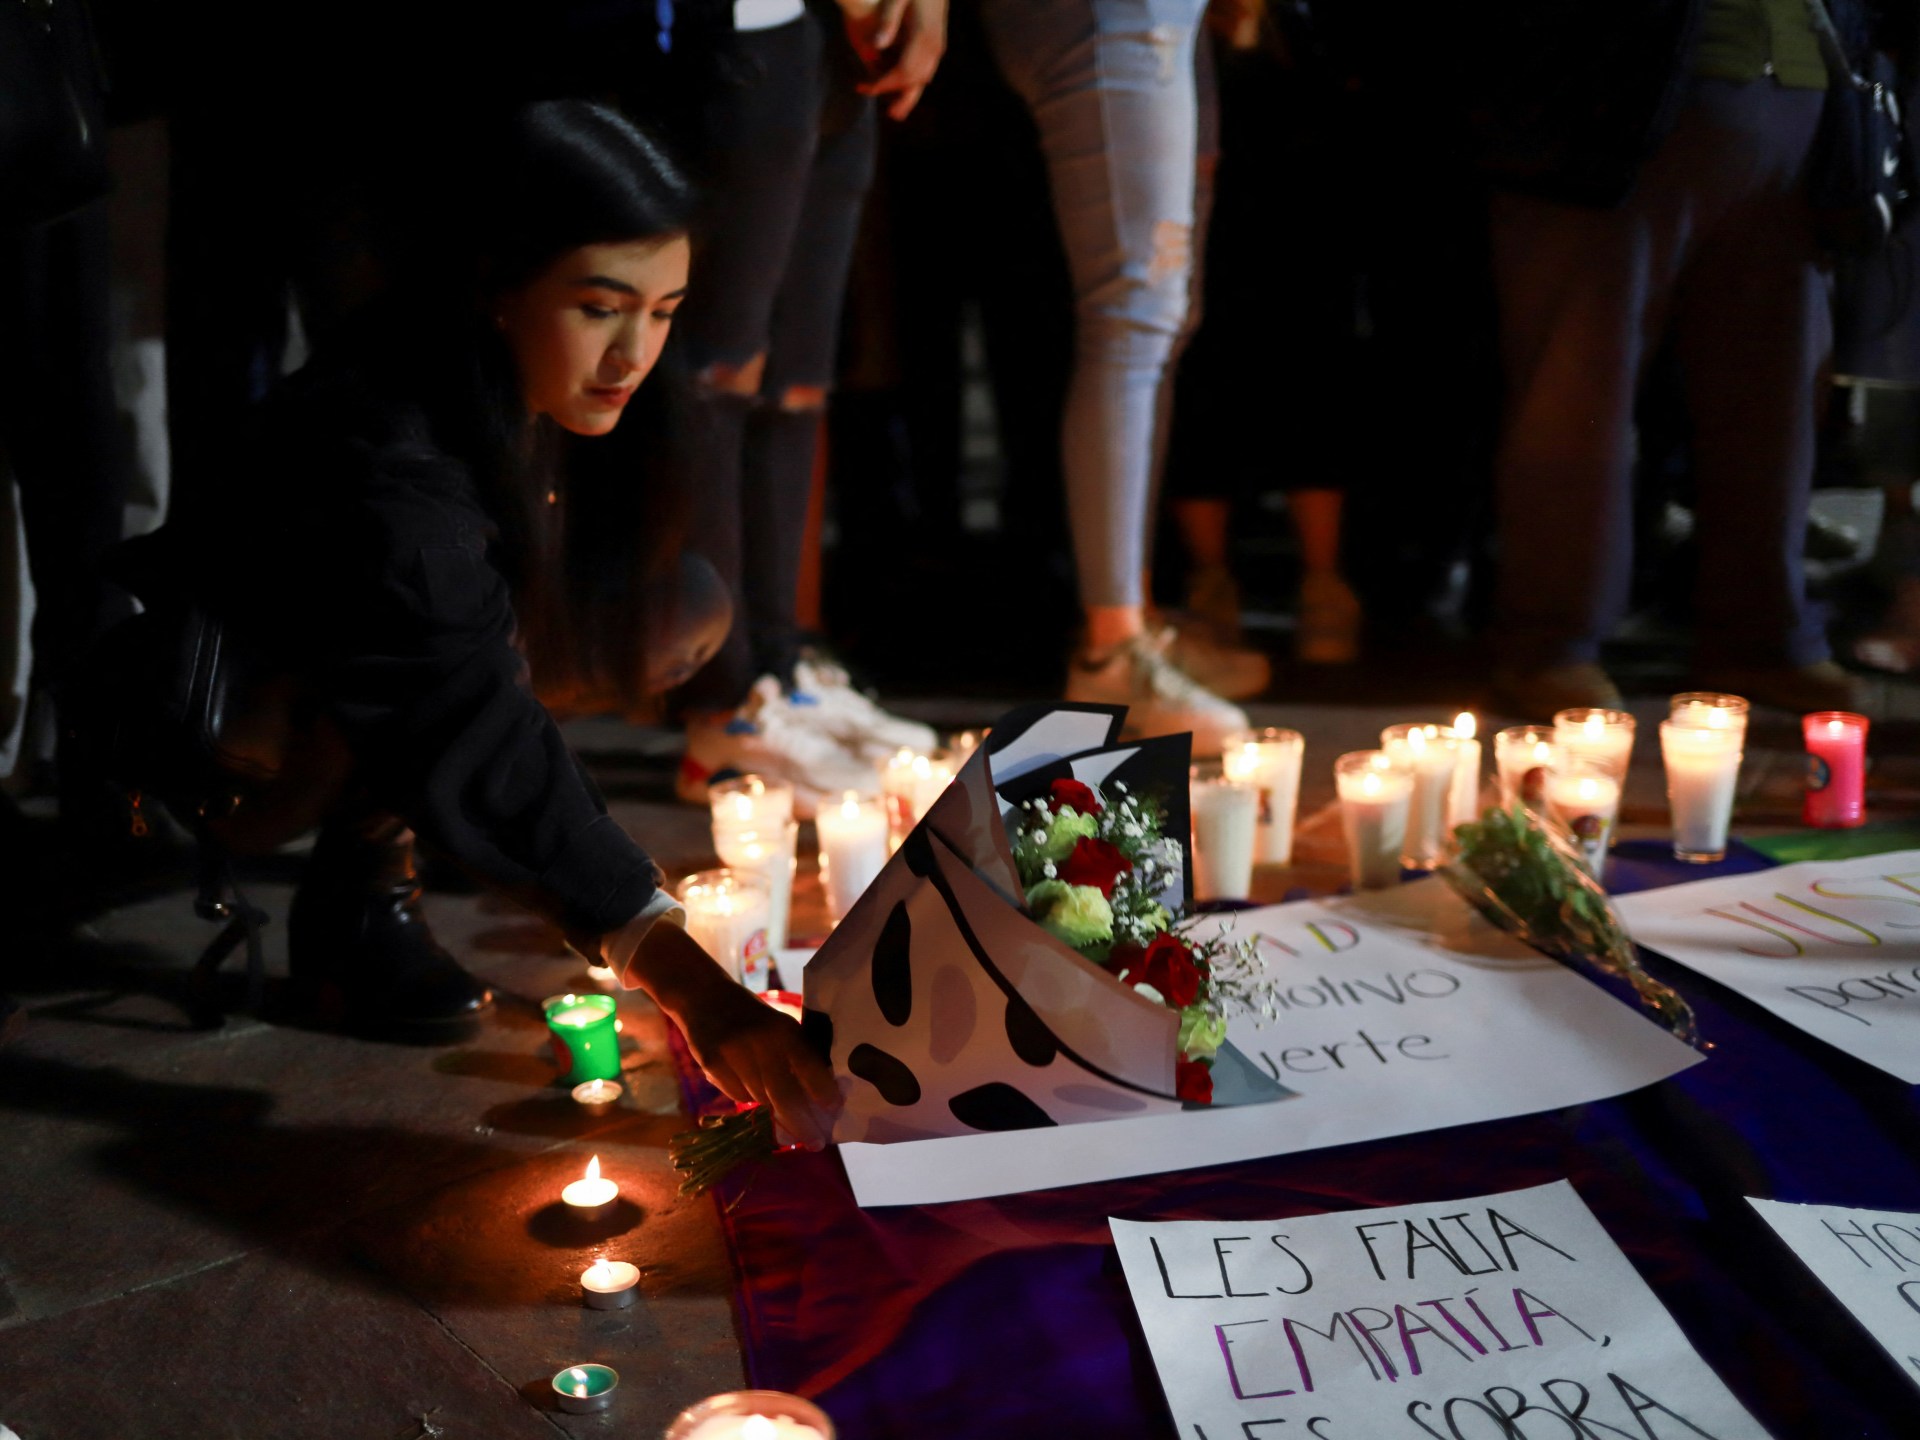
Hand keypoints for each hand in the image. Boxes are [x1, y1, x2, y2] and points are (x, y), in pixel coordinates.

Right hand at [632, 923, 839, 1148]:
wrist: (702, 994)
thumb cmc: (751, 1015)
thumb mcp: (779, 1025)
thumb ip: (796, 1054)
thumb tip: (817, 1096)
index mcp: (783, 1029)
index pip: (808, 1065)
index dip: (823, 1090)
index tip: (835, 1109)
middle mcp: (759, 1042)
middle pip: (784, 1095)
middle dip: (802, 1123)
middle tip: (817, 1143)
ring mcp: (732, 1054)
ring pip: (760, 1099)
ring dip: (776, 1114)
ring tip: (789, 1125)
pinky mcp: (711, 1064)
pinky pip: (736, 1095)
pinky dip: (747, 1098)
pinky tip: (749, 1089)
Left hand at [841, 0, 946, 120]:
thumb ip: (887, 21)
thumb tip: (875, 46)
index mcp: (923, 38)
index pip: (903, 72)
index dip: (884, 84)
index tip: (866, 89)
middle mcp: (934, 47)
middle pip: (915, 82)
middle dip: (899, 98)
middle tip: (883, 112)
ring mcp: (938, 47)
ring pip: (923, 79)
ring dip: (908, 95)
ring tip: (895, 111)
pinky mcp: (937, 45)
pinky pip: (926, 71)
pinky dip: (912, 82)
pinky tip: (900, 85)